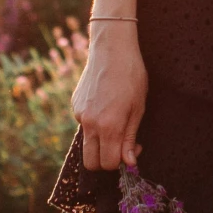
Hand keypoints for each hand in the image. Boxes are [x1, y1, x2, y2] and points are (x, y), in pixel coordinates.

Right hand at [74, 23, 148, 170]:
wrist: (112, 48)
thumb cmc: (131, 76)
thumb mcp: (138, 108)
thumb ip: (130, 138)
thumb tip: (129, 163)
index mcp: (109, 126)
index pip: (108, 164)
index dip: (121, 163)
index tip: (132, 150)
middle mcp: (90, 123)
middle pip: (91, 162)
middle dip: (105, 161)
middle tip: (119, 147)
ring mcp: (80, 114)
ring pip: (87, 143)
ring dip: (99, 141)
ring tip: (114, 119)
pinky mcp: (75, 105)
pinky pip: (84, 124)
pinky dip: (94, 124)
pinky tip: (105, 104)